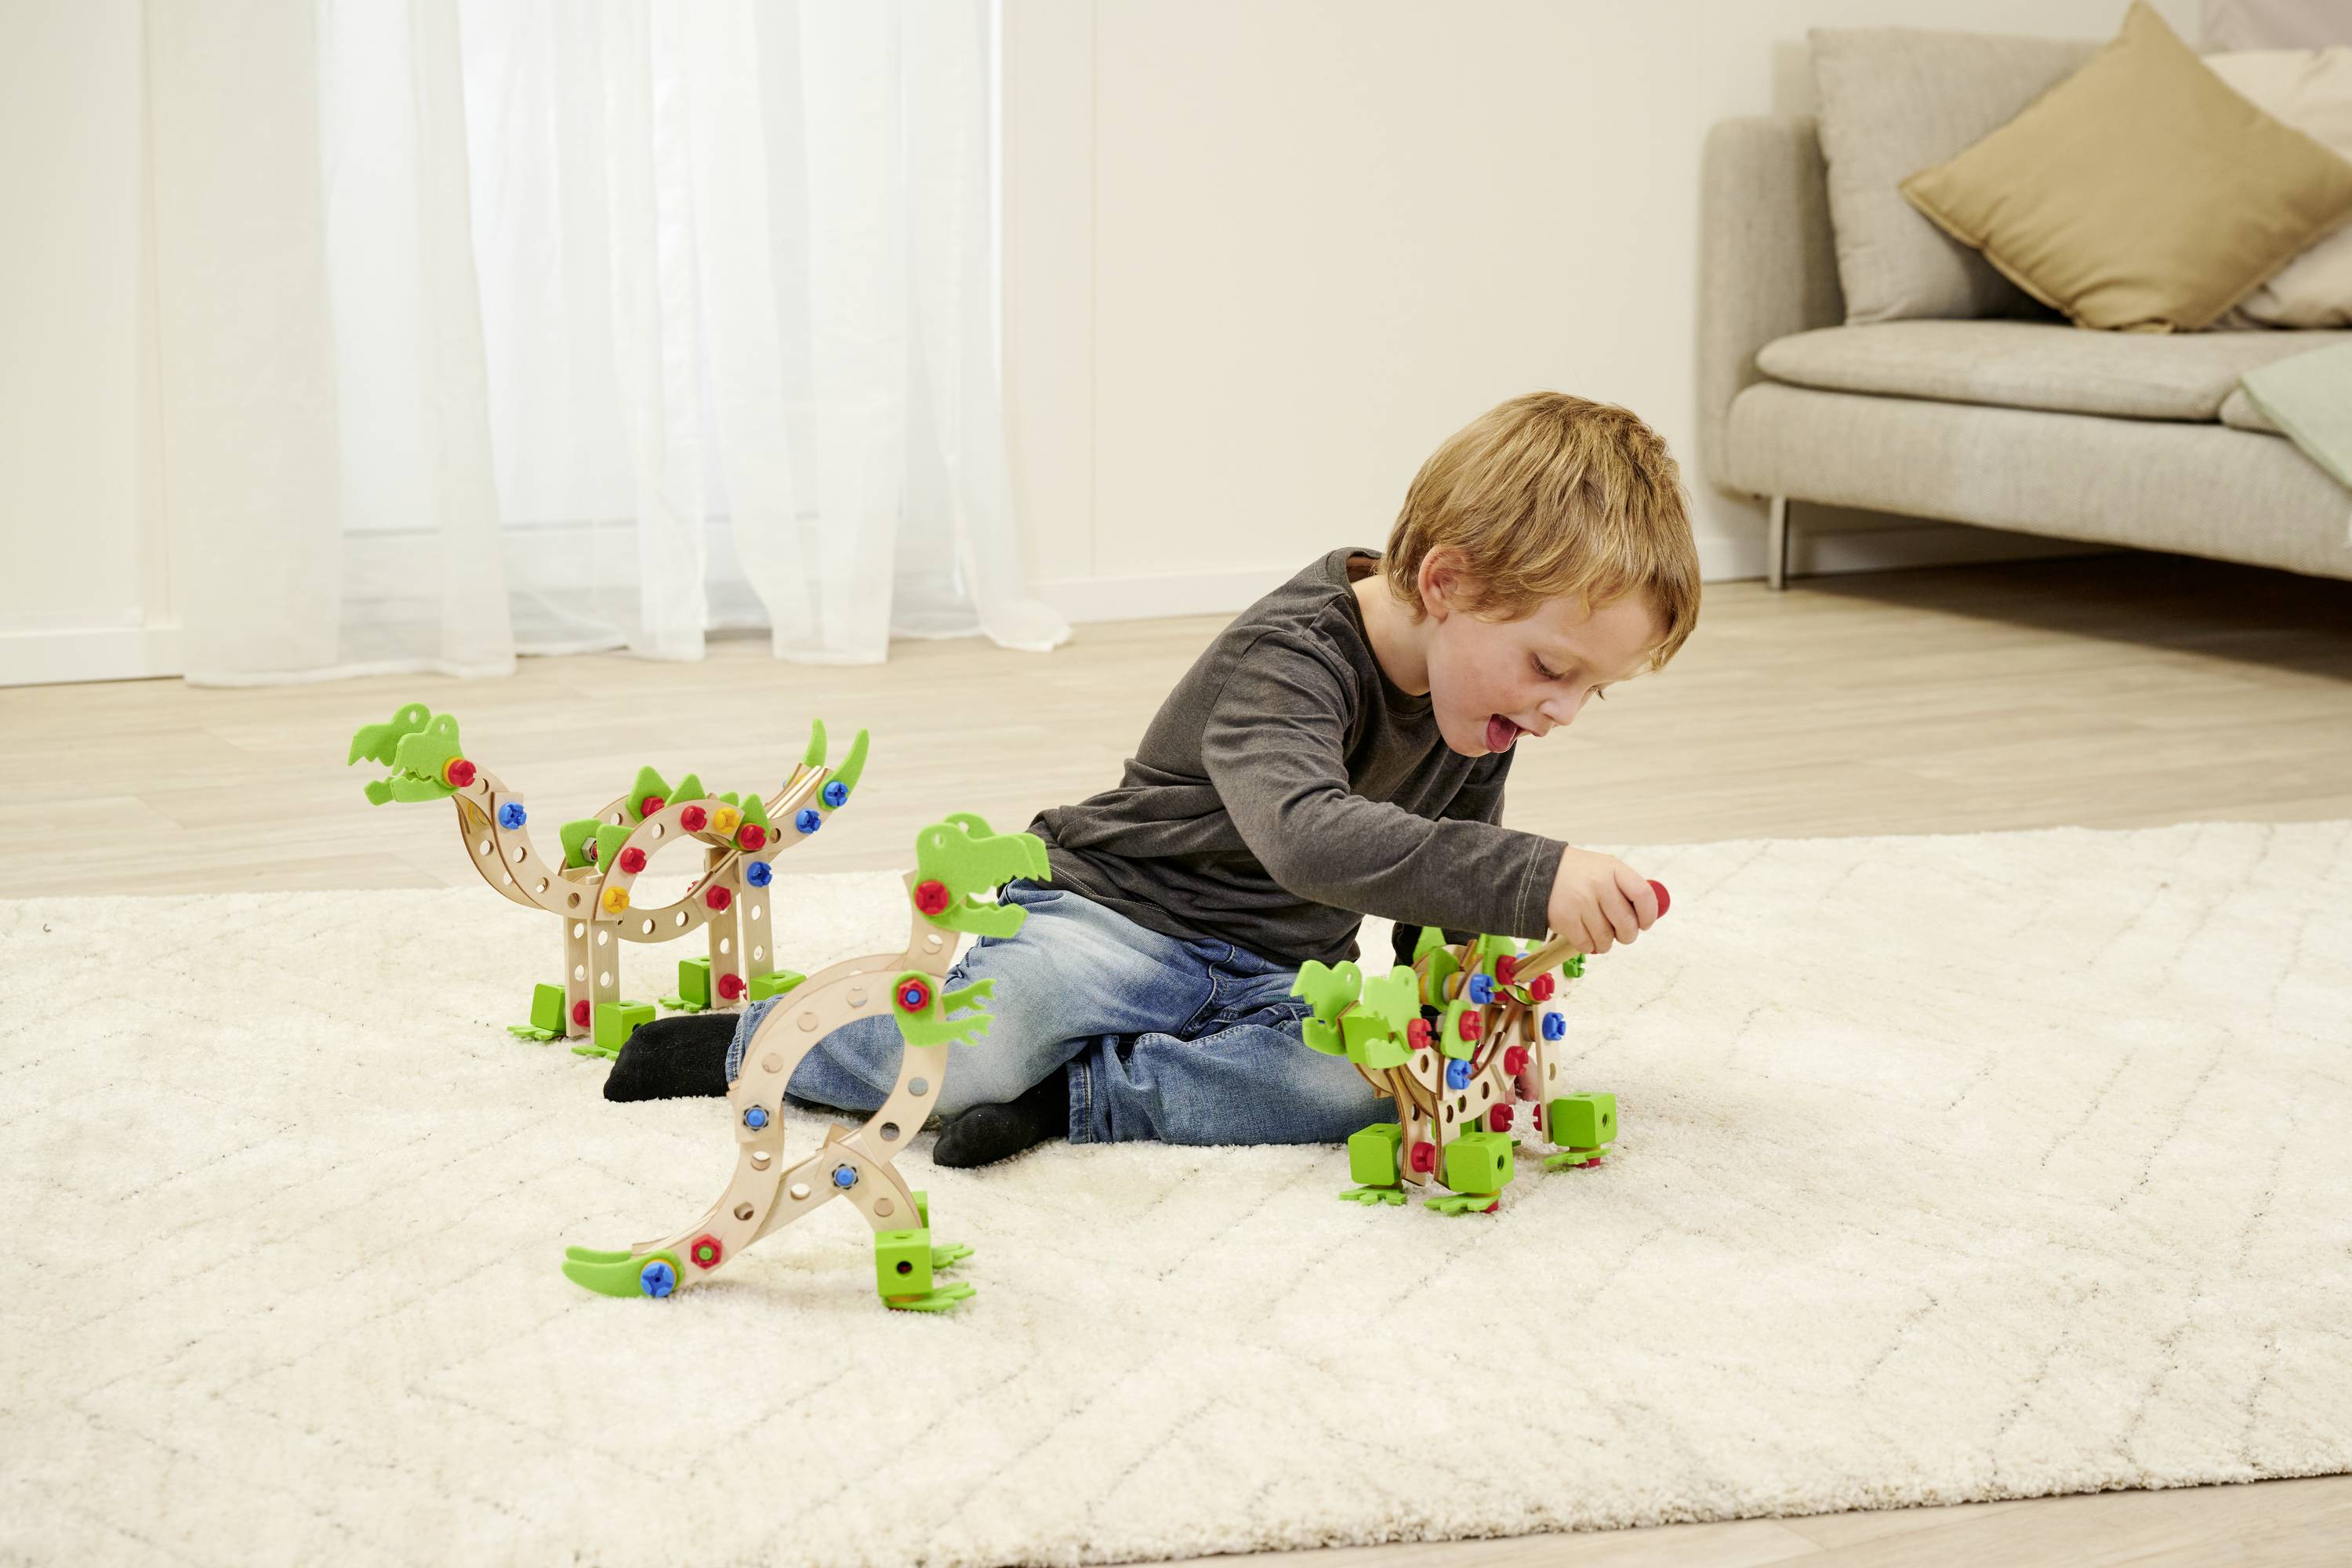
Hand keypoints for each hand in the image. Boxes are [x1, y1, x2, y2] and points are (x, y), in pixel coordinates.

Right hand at [1544, 848, 1661, 955]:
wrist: (1537, 872)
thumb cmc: (1578, 874)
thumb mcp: (1604, 869)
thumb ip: (1625, 888)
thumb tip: (1646, 917)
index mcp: (1613, 869)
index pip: (1643, 895)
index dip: (1649, 915)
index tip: (1645, 923)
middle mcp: (1599, 884)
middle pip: (1627, 924)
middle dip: (1627, 936)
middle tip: (1622, 934)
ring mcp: (1581, 902)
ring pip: (1606, 939)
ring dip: (1606, 943)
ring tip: (1600, 935)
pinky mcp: (1565, 919)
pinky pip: (1586, 944)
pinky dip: (1589, 946)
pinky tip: (1585, 936)